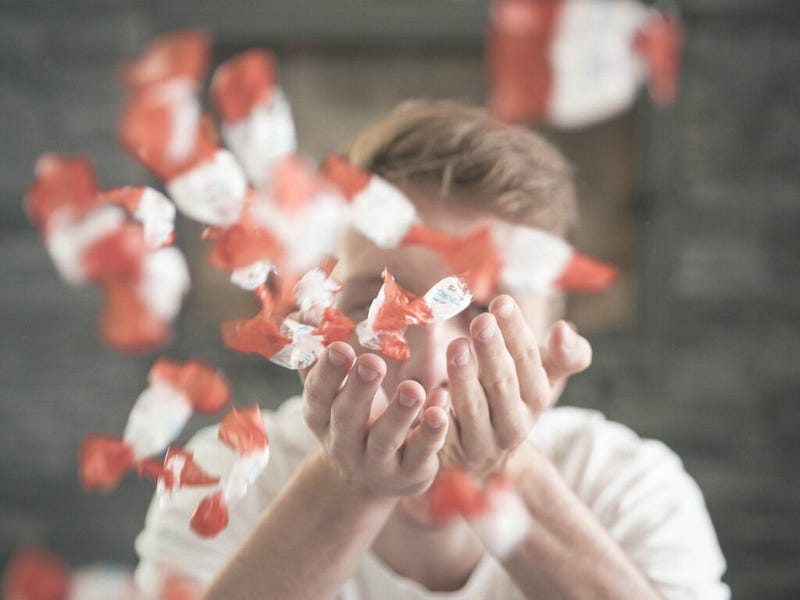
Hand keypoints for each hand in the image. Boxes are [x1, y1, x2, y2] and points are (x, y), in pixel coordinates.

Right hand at [302, 342, 449, 496]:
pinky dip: (431, 433)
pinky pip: (420, 454)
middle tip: (373, 362)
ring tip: (413, 388)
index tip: (341, 347)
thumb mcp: (333, 395)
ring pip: (386, 439)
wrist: (371, 479)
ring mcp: (376, 463)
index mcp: (322, 417)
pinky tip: (441, 409)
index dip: (327, 373)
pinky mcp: (409, 474)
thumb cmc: (354, 420)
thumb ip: (322, 357)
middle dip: (360, 389)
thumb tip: (309, 312)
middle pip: (348, 417)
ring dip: (399, 413)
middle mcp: (344, 443)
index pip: (318, 395)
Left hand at [440, 295, 591, 478]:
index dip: (516, 333)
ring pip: (473, 408)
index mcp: (536, 399)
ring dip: (465, 377)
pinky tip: (433, 394)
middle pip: (503, 384)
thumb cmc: (512, 399)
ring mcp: (481, 441)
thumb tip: (564, 329)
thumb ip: (564, 355)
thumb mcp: (541, 378)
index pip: (528, 362)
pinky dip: (439, 415)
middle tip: (481, 321)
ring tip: (456, 346)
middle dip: (492, 352)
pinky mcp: (450, 452)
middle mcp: (513, 423)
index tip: (501, 302)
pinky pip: (443, 434)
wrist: (486, 459)